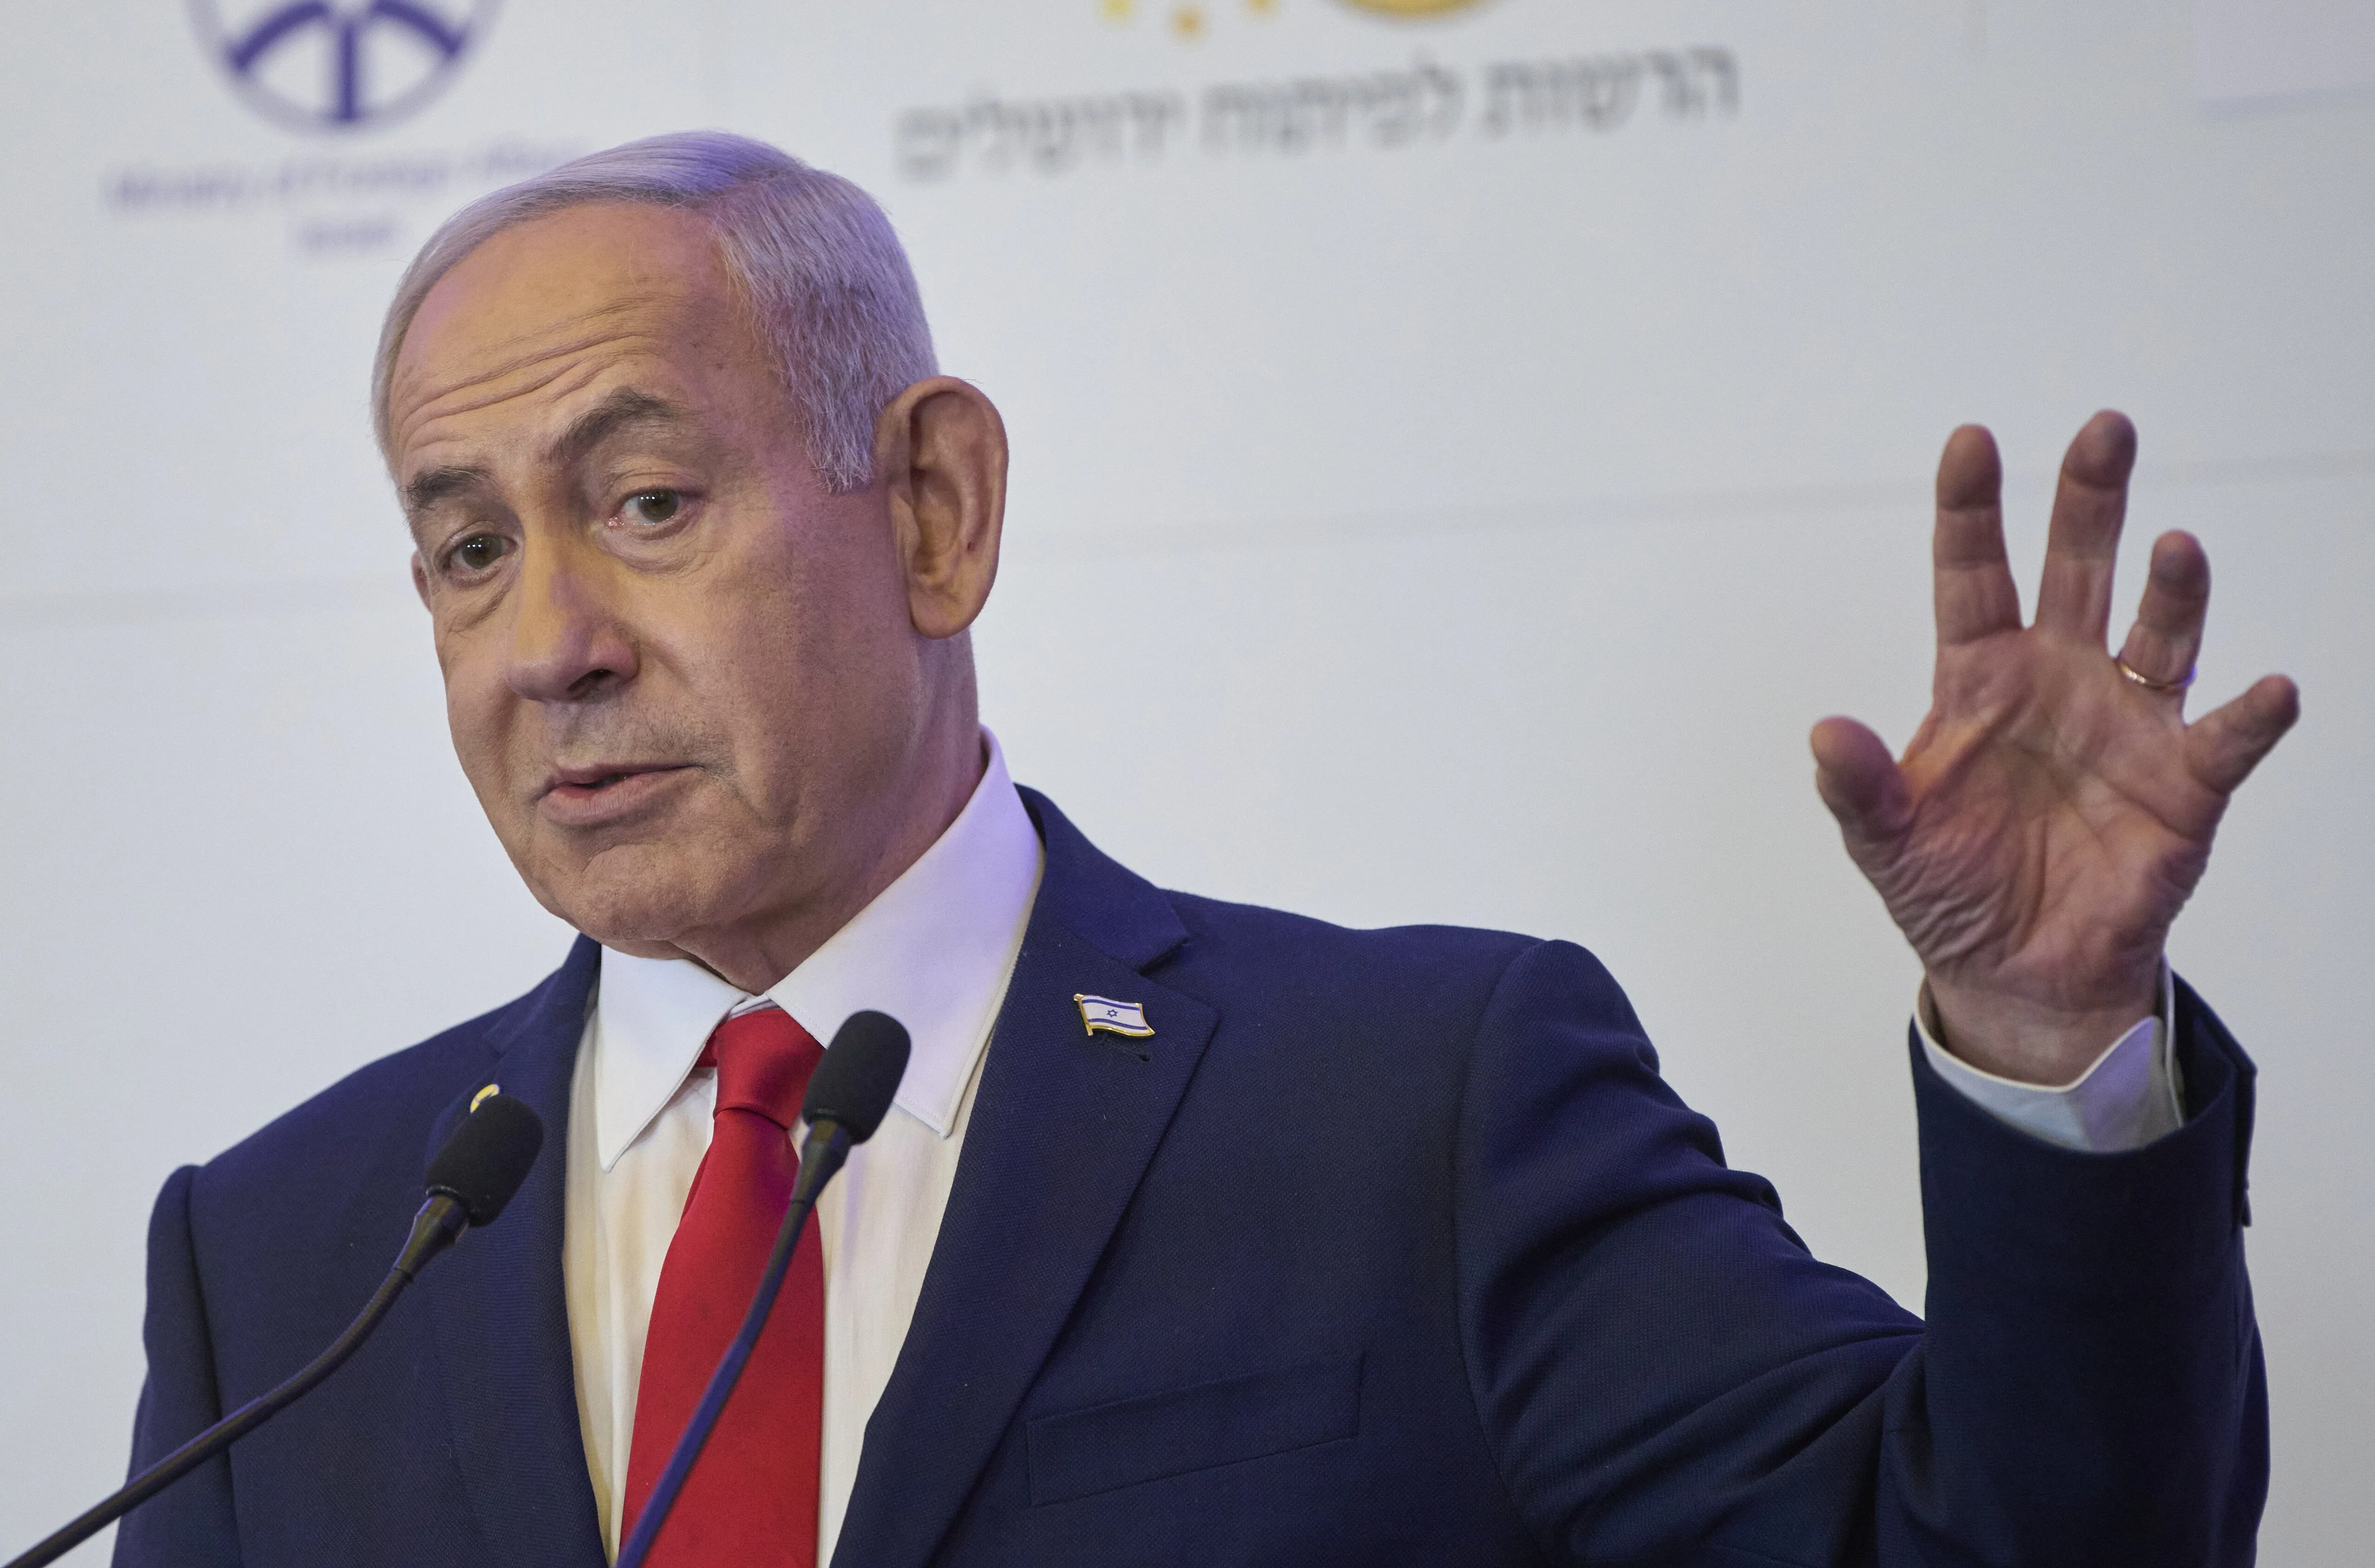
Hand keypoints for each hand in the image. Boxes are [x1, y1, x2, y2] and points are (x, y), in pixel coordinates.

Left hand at [1810, 413, 2298, 1083]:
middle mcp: (2061, 681)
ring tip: (2174, 545)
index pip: (1973, 577)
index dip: (1972, 510)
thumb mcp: (1885, 843)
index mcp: (1980, 680)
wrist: (2014, 972)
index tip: (1972, 441)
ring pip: (2158, 635)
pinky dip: (2253, 716)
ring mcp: (2128, 725)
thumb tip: (1826, 735)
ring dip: (2172, 591)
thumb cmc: (1950, 891)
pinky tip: (2272, 690)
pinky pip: (2225, 740)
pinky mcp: (2183, 786)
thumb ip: (1858, 789)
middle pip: (2078, 572)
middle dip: (2090, 502)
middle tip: (2104, 429)